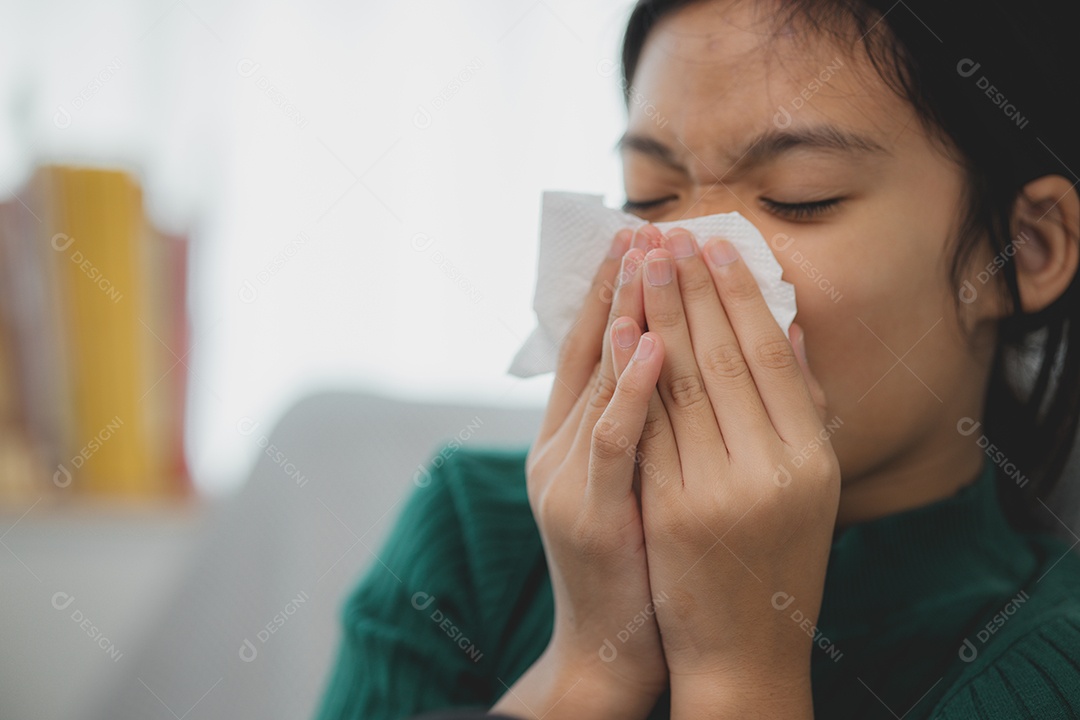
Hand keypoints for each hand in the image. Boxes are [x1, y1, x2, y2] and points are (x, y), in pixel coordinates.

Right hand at [493, 227, 668, 719]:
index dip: (616, 291)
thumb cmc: (645, 559)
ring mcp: (568, 480)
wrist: (616, 647)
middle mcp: (559, 449)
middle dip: (620, 285)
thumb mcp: (647, 477)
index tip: (644, 237)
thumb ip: (658, 418)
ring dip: (623, 315)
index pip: (593, 349)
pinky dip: (632, 389)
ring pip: (595, 383)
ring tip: (648, 258)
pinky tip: (656, 344)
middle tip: (644, 225)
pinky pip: (614, 442)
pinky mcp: (590, 514)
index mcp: (573, 439)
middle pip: (589, 351)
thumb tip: (686, 355)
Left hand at [627, 227, 838, 716]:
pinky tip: (620, 328)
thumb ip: (799, 408)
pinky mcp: (673, 511)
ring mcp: (721, 491)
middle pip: (724, 357)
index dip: (740, 294)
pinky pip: (650, 427)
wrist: (741, 654)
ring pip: (684, 383)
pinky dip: (634, 373)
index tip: (715, 243)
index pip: (770, 355)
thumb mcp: (806, 489)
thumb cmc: (772, 564)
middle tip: (667, 231)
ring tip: (640, 259)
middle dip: (690, 288)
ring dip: (658, 313)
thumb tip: (792, 329)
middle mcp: (774, 470)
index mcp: (814, 459)